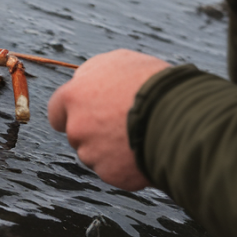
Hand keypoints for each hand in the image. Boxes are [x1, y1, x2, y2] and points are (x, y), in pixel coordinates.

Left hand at [47, 50, 169, 190]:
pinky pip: (115, 172)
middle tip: (120, 125)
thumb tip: (85, 81)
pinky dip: (127, 166)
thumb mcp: (117, 62)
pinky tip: (145, 151)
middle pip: (77, 135)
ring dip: (110, 150)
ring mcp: (93, 154)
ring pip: (95, 156)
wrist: (179, 116)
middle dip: (93, 133)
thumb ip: (93, 75)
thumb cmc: (150, 83)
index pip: (57, 112)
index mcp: (73, 97)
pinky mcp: (112, 175)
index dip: (71, 114)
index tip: (84, 115)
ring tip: (138, 135)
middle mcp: (77, 128)